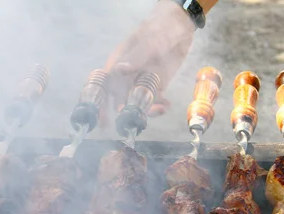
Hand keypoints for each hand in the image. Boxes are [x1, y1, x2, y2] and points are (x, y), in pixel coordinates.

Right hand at [103, 0, 194, 121]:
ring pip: (138, 101)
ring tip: (160, 108)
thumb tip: (119, 71)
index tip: (103, 119)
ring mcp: (142, 80)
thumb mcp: (150, 40)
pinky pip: (154, 99)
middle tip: (135, 118)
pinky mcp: (157, 84)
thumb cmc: (160, 26)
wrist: (181, 23)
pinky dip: (159, 105)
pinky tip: (166, 105)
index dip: (102, 103)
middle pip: (120, 98)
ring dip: (146, 109)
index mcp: (119, 62)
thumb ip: (136, 56)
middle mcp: (128, 74)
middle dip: (126, 111)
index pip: (105, 85)